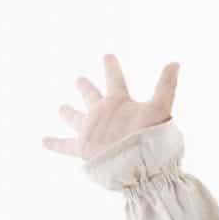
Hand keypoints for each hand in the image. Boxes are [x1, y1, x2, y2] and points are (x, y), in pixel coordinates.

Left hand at [42, 52, 177, 161]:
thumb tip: (175, 62)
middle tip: (79, 80)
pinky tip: (43, 141)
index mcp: (117, 101)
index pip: (114, 78)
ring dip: (67, 112)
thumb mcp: (161, 110)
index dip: (111, 66)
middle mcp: (98, 111)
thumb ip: (166, 86)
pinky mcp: (81, 147)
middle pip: (89, 95)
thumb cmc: (149, 137)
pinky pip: (64, 145)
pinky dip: (54, 143)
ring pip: (74, 118)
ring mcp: (88, 129)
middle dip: (85, 86)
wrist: (133, 164)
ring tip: (60, 108)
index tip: (106, 55)